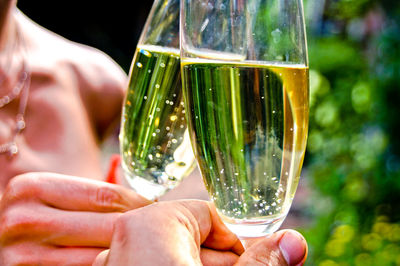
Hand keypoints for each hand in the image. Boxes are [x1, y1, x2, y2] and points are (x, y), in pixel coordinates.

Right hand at [0, 172, 150, 264]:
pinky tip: (119, 259)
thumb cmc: (36, 218)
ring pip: (101, 254)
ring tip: (146, 245)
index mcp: (30, 187)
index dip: (138, 203)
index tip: (157, 208)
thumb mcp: (55, 196)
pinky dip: (107, 265)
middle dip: (138, 227)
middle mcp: (21, 218)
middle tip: (160, 227)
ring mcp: (20, 254)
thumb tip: (116, 160)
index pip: (106, 196)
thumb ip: (87, 185)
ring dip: (127, 250)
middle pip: (108, 224)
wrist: (3, 245)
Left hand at [93, 200, 306, 265]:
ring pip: (169, 255)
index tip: (249, 265)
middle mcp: (122, 239)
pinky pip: (146, 263)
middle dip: (218, 259)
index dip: (236, 244)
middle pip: (189, 237)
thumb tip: (296, 241)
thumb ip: (260, 264)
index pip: (208, 216)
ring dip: (195, 265)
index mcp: (148, 226)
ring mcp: (113, 262)